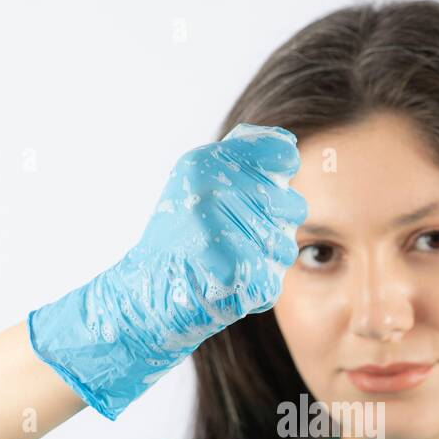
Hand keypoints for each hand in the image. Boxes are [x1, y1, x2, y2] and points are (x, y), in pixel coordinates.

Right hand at [28, 123, 306, 419]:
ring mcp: (223, 235)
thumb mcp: (197, 182)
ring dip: (265, 260)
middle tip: (238, 236)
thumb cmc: (179, 236)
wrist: (145, 293)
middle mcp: (212, 194)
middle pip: (293, 206)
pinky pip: (272, 280)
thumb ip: (241, 158)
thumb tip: (287, 144)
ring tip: (230, 261)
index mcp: (203, 165)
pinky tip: (227, 284)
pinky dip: (255, 288)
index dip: (281, 172)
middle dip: (275, 226)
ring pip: (285, 247)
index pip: (280, 154)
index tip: (265, 189)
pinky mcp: (234, 275)